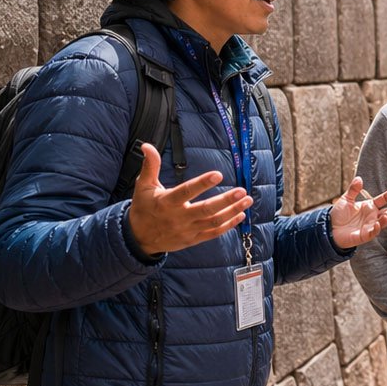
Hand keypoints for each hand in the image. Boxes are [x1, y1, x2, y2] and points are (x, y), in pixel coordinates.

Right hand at [127, 143, 250, 255]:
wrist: (138, 239)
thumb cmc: (143, 208)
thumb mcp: (144, 186)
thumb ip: (150, 165)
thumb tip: (147, 146)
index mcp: (166, 202)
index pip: (186, 192)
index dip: (202, 184)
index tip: (218, 174)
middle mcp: (178, 217)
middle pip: (205, 210)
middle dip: (225, 200)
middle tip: (242, 190)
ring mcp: (187, 230)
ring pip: (213, 222)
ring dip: (232, 211)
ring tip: (247, 200)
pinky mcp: (193, 239)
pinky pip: (213, 233)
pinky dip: (228, 225)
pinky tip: (241, 215)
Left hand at [329, 177, 386, 248]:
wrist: (329, 228)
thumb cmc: (338, 214)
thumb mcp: (346, 199)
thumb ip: (353, 190)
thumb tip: (359, 178)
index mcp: (369, 207)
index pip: (382, 200)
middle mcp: (372, 216)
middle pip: (386, 212)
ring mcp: (369, 226)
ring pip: (382, 223)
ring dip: (386, 219)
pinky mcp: (364, 235)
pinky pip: (373, 233)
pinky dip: (376, 229)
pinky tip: (378, 224)